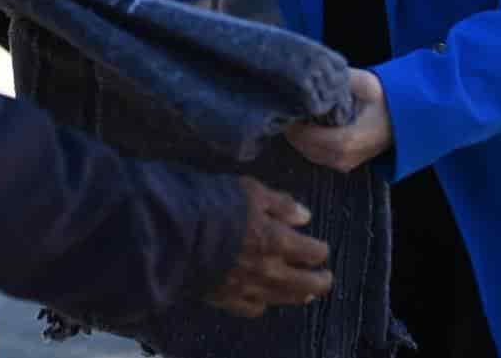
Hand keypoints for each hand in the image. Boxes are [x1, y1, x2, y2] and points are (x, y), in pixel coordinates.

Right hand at [205, 177, 332, 317]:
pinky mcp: (228, 299)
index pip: (313, 253)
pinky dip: (263, 303)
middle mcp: (269, 270)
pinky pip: (254, 308)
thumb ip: (281, 204)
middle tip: (325, 277)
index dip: (320, 250)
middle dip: (320, 281)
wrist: (175, 234)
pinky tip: (265, 298)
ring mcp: (249, 288)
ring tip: (306, 294)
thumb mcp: (251, 192)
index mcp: (278, 242)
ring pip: (284, 299)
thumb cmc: (214, 205)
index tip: (321, 249)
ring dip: (299, 296)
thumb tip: (306, 216)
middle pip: (306, 284)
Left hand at [285, 69, 392, 172]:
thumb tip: (315, 71)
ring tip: (296, 114)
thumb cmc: (386, 100)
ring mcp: (344, 164)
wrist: (407, 119)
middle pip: (302, 146)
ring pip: (308, 152)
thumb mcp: (365, 83)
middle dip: (293, 127)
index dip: (291, 120)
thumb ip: (340, 78)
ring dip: (300, 136)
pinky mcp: (345, 165)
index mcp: (345, 141)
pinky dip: (309, 143)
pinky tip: (309, 125)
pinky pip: (318, 156)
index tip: (286, 103)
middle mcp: (342, 158)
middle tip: (287, 107)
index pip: (304, 135)